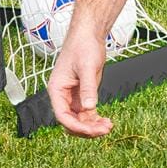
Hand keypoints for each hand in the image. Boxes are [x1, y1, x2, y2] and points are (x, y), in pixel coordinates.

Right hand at [48, 20, 112, 137]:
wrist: (88, 36)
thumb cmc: (83, 47)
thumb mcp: (87, 67)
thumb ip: (87, 88)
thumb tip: (89, 108)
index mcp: (57, 90)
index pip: (62, 116)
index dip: (76, 126)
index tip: (92, 130)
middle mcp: (63, 96)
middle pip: (70, 122)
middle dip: (86, 129)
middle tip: (105, 129)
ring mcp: (73, 97)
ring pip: (79, 121)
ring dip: (92, 127)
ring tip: (109, 126)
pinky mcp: (83, 96)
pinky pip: (87, 115)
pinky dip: (95, 121)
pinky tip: (107, 122)